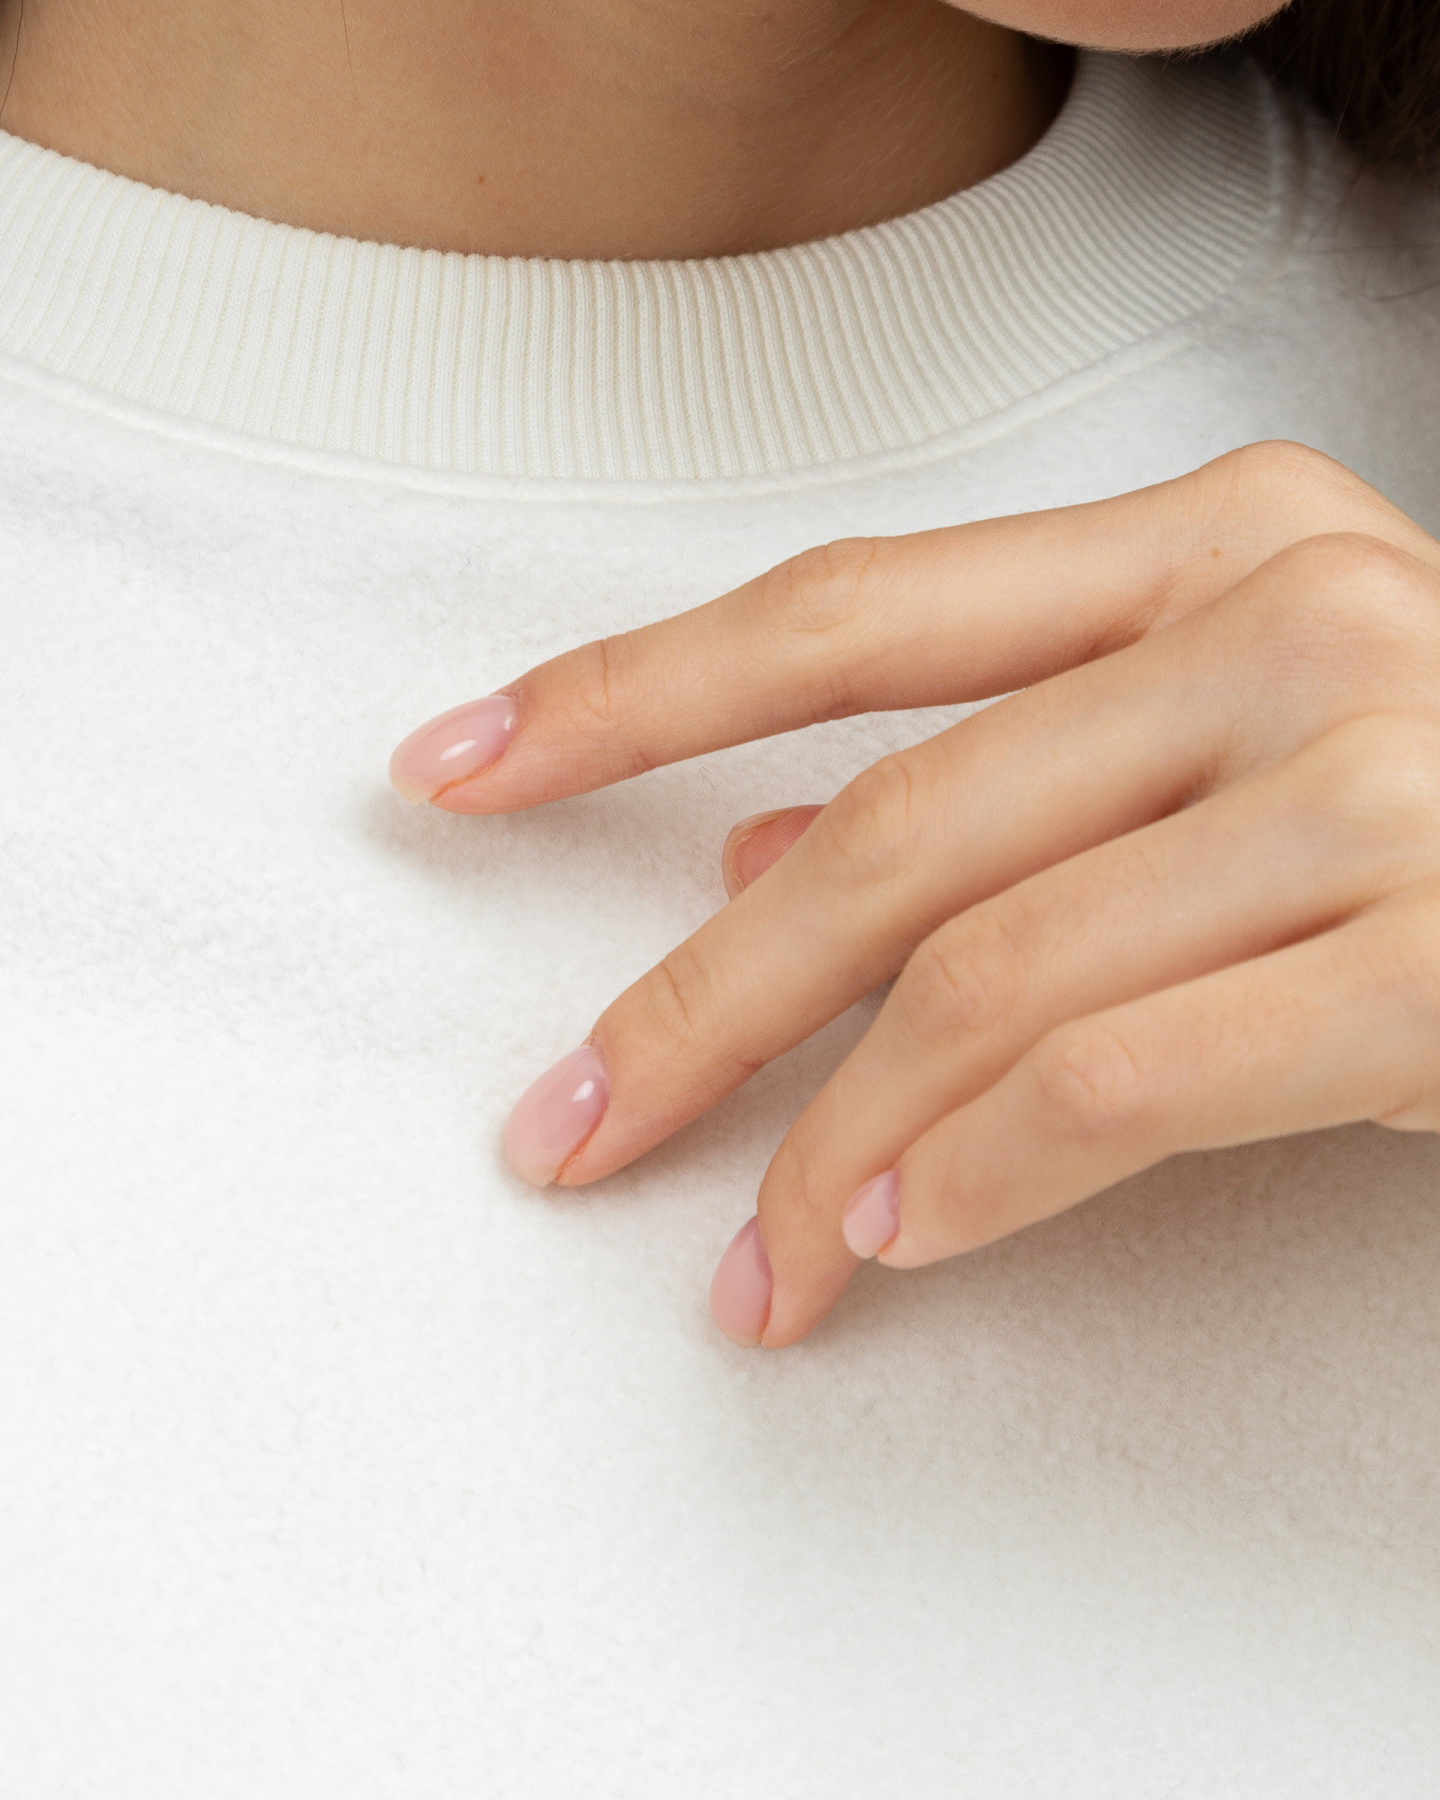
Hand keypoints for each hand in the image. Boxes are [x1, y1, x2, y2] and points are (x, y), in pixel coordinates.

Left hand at [388, 442, 1439, 1345]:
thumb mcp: (1259, 750)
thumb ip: (1021, 788)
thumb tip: (753, 858)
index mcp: (1224, 538)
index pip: (845, 616)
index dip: (621, 698)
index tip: (452, 773)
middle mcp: (1296, 619)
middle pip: (889, 826)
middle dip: (692, 1004)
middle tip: (565, 1126)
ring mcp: (1388, 775)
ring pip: (986, 972)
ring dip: (828, 1140)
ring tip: (752, 1261)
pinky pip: (1128, 1074)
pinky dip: (982, 1172)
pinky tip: (893, 1240)